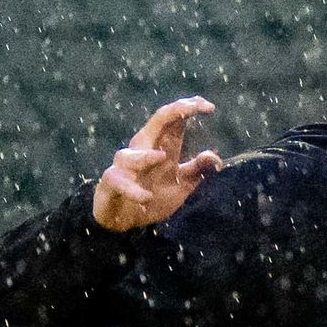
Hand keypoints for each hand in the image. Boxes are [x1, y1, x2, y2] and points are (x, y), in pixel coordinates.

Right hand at [94, 98, 221, 229]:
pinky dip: (132, 190)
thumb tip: (215, 159)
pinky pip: (118, 181)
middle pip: (156, 124)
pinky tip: (146, 197)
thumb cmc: (153, 196)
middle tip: (193, 107)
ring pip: (130, 154)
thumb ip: (197, 171)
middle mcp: (143, 150)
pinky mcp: (111, 182)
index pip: (174, 121)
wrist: (125, 219)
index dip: (189, 109)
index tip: (210, 106)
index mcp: (162, 147)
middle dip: (174, 112)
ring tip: (162, 158)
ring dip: (144, 157)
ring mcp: (124, 166)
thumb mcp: (181, 185)